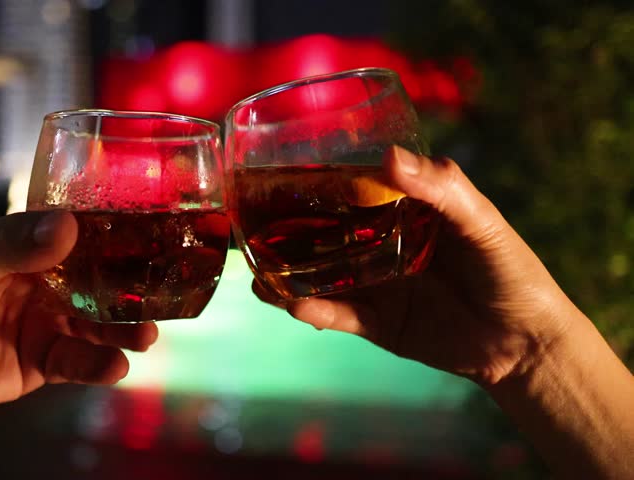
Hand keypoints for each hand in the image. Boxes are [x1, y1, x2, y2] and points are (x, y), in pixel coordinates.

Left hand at [0, 211, 157, 417]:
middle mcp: (46, 282)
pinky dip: (98, 366)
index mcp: (30, 247)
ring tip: (146, 334)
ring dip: (126, 330)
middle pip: (103, 282)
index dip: (122, 237)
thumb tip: (67, 226)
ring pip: (99, 326)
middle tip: (166, 290)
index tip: (156, 235)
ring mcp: (46, 323)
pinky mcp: (39, 363)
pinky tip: (115, 367)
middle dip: (135, 288)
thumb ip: (13, 244)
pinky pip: (77, 365)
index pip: (87, 236)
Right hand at [255, 146, 575, 386]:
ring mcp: (376, 284)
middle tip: (246, 225)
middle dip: (285, 230)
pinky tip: (293, 304)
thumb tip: (389, 157)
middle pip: (323, 233)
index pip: (350, 192)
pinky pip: (338, 315)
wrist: (525, 343)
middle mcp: (381, 245)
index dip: (314, 184)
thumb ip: (441, 189)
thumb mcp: (482, 221)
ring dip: (285, 275)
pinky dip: (314, 310)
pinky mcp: (377, 323)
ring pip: (320, 276)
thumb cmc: (510, 270)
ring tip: (255, 274)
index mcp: (403, 212)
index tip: (276, 174)